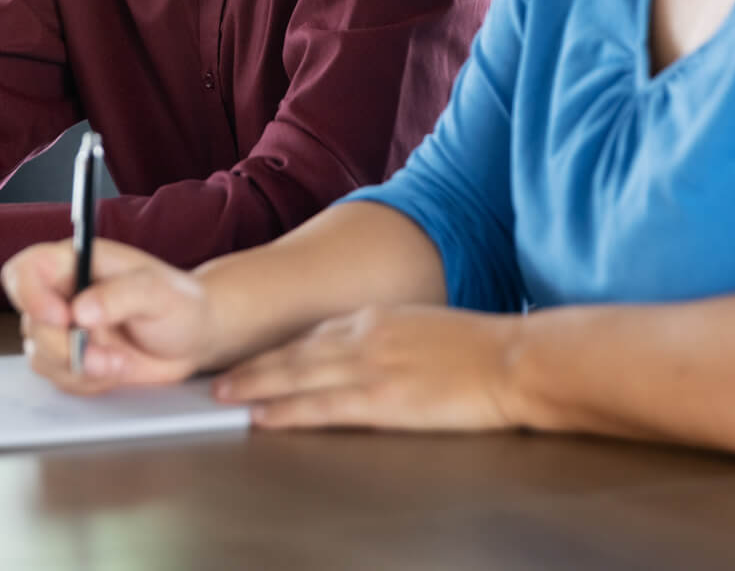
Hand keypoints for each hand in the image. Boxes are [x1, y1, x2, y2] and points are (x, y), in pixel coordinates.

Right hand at [3, 238, 217, 393]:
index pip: (26, 270)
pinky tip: (116, 369)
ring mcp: (65, 328)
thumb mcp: (158, 291)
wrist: (195, 338)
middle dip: (65, 347)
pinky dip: (86, 381)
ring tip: (119, 363)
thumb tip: (80, 311)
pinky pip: (58, 377)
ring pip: (40, 354)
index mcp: (75, 262)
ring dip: (78, 367)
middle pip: (30, 322)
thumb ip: (119, 295)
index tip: (61, 317)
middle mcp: (63, 293)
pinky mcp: (72, 358)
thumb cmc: (180, 303)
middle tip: (104, 356)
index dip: (30, 294)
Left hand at [211, 304, 520, 431]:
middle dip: (254, 364)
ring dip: (255, 385)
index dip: (280, 347)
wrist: (515, 359)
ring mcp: (371, 366)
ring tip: (224, 396)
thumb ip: (394, 336)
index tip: (255, 356)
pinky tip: (263, 417)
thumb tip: (378, 350)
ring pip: (297, 376)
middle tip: (219, 377)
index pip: (315, 333)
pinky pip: (322, 407)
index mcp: (379, 317)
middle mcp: (365, 335)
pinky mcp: (382, 399)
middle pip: (294, 351)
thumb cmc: (484, 349)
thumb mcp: (428, 327)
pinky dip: (287, 411)